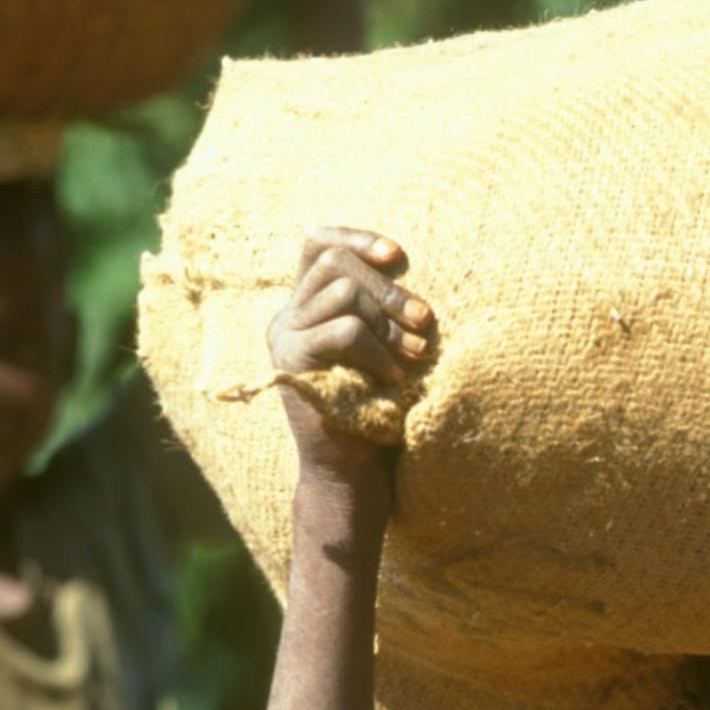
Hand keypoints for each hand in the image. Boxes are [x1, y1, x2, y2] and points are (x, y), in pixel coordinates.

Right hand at [265, 227, 433, 484]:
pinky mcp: (292, 360)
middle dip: (388, 287)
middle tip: (424, 320)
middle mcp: (287, 317)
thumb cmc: (377, 408)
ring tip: (414, 356)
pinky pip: (345, 329)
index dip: (357, 238)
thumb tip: (405, 265)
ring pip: (343, 290)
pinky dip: (379, 350)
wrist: (350, 472)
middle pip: (335, 262)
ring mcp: (285, 337)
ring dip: (388, 322)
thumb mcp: (380, 348)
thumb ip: (378, 310)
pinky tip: (394, 378)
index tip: (397, 254)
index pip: (317, 244)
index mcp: (305, 307)